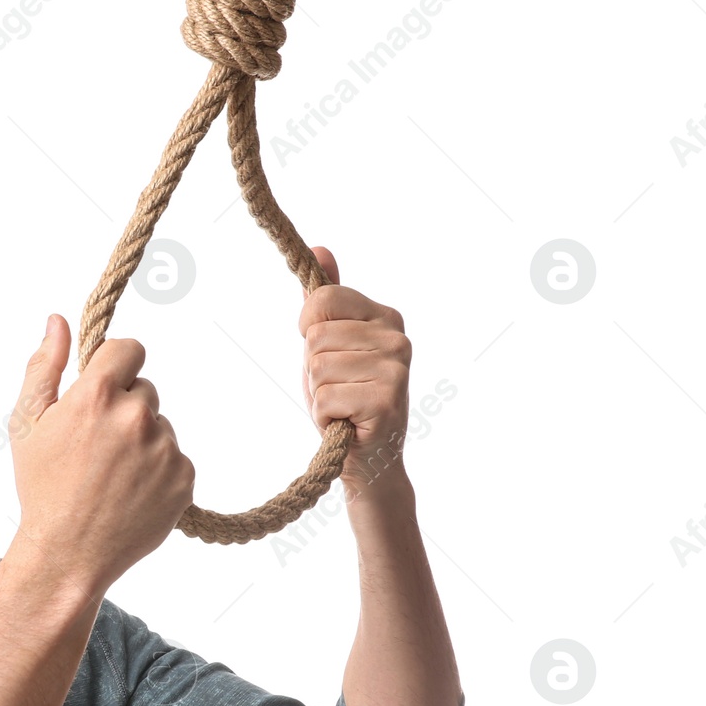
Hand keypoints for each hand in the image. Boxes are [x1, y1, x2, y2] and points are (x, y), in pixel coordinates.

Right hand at [7, 315, 194, 595]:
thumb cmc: (41, 487)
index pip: (129, 348)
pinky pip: (175, 457)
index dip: (115, 365)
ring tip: (112, 475)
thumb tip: (57, 321)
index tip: (104, 386)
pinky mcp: (184, 477)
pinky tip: (130, 492)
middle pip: (144, 388)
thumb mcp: (27, 423)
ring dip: (142, 440)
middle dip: (124, 407)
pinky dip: (158, 470)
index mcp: (96, 396)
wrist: (68, 553)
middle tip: (97, 445)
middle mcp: (136, 416)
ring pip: (160, 425)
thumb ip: (44, 366)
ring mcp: (164, 448)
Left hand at [298, 246, 412, 490]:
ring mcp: (396, 369)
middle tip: (340, 387)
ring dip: (319, 395)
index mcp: (385, 316)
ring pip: (317, 367)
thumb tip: (319, 248)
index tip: (326, 350)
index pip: (321, 299)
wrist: (367, 457)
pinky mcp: (385, 401)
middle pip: (315, 336)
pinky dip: (325, 417)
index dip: (308, 329)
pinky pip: (324, 397)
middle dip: (314, 369)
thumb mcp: (329, 344)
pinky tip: (346, 423)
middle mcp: (397, 337)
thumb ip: (324, 301)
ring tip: (343, 405)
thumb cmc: (345, 397)